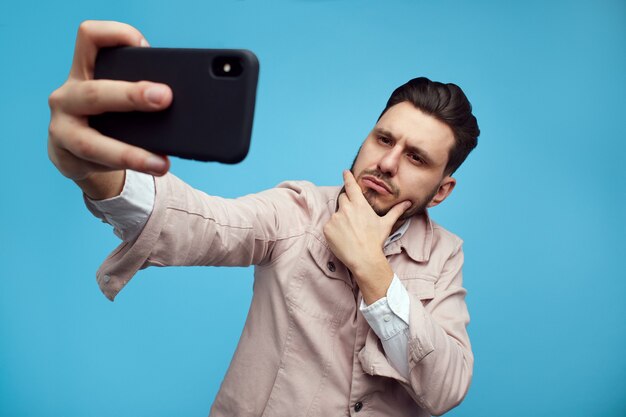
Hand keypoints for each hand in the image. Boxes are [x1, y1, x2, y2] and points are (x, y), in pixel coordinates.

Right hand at [47, 21, 172, 197]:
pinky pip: (98, 165)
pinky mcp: (68, 158)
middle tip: (165, 99)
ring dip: (130, 154)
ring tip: (161, 163)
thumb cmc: (108, 116)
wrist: (78, 154)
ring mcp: (62, 129)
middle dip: (132, 96)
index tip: (145, 48)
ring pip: (93, 143)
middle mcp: (68, 96)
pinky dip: (129, 167)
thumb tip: (184, 100)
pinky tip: (152, 169)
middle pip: (95, 92)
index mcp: (84, 71)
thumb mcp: (118, 96)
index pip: (90, 38)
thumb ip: (139, 89)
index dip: (115, 35)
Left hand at [323, 170, 410, 303]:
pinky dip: (334, 230)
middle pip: (343, 198)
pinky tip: (343, 238)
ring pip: (337, 213)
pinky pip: (329, 225)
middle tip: (353, 217)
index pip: (351, 186)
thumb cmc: (376, 241)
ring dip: (341, 219)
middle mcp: (346, 209)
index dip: (347, 177)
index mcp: (360, 205)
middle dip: (347, 204)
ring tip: (350, 232)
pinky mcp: (327, 228)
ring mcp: (335, 218)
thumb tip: (407, 203)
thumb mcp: (386, 224)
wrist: (364, 259)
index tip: (345, 172)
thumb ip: (396, 211)